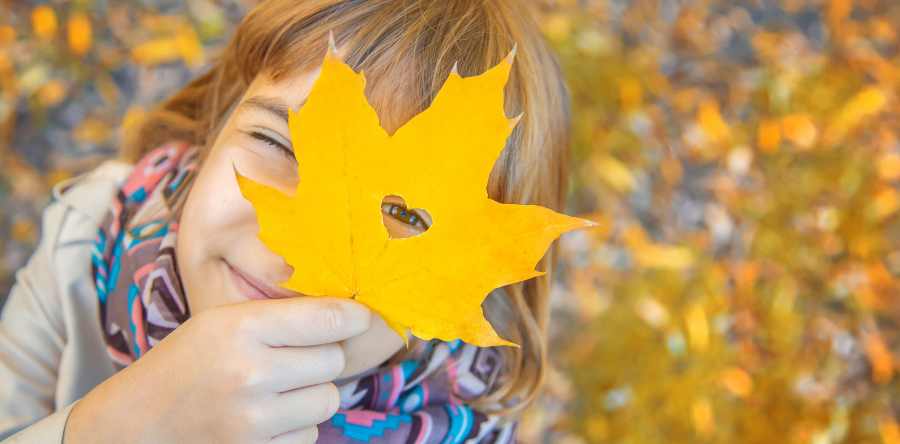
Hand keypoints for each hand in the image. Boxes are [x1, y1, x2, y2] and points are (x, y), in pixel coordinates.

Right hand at [63, 297, 370, 443]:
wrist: (138, 424)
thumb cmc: (186, 364)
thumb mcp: (221, 323)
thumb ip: (280, 316)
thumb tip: (351, 315)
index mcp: (240, 328)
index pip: (328, 319)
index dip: (354, 317)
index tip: (362, 318)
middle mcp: (250, 373)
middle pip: (334, 360)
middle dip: (323, 358)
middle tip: (293, 359)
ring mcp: (254, 419)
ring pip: (328, 400)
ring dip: (311, 395)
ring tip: (275, 390)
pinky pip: (309, 435)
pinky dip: (296, 427)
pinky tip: (265, 418)